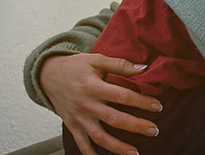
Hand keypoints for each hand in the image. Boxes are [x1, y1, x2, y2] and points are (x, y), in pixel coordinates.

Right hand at [40, 54, 161, 154]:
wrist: (47, 75)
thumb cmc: (75, 66)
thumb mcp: (96, 59)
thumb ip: (120, 64)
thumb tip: (144, 68)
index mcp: (94, 87)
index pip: (122, 96)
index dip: (141, 101)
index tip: (157, 106)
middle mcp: (86, 105)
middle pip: (114, 119)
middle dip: (136, 126)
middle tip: (154, 130)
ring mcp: (78, 118)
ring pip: (100, 137)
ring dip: (118, 147)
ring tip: (135, 153)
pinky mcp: (72, 126)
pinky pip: (82, 145)